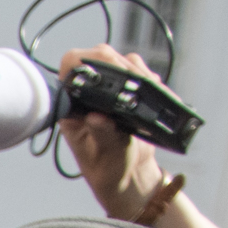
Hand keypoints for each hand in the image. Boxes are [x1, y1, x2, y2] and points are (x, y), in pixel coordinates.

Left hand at [55, 45, 178, 222]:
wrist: (128, 172)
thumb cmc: (108, 168)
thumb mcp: (105, 155)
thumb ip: (102, 135)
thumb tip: (97, 118)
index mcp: (71, 105)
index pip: (71, 66)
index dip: (88, 62)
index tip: (110, 76)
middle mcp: (87, 92)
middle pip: (101, 55)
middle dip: (122, 68)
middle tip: (140, 85)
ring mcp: (109, 87)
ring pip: (124, 60)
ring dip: (139, 72)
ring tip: (149, 92)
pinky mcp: (129, 88)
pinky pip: (140, 70)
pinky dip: (151, 79)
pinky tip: (157, 93)